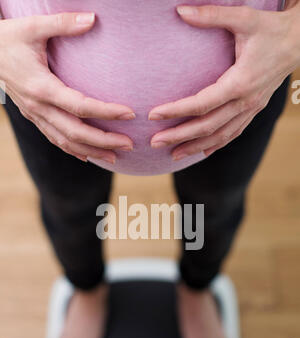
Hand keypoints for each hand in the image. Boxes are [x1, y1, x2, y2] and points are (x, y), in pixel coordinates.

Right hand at [0, 12, 134, 162]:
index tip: (129, 113)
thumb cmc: (10, 38)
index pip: (80, 106)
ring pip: (66, 142)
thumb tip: (92, 19)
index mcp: (42, 87)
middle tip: (129, 145)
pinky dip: (73, 150)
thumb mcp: (33, 26)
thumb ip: (63, 23)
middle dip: (104, 141)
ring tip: (115, 158)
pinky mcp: (34, 117)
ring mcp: (35, 115)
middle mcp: (39, 107)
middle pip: (76, 132)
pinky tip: (88, 156)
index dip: (106, 112)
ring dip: (92, 151)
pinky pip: (55, 139)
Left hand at [149, 3, 299, 159]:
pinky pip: (233, 133)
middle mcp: (246, 102)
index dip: (176, 111)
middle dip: (179, 136)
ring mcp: (251, 109)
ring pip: (220, 136)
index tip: (153, 115)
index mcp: (240, 82)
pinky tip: (201, 152)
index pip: (201, 103)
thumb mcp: (244, 18)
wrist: (299, 42)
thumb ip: (211, 16)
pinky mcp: (253, 111)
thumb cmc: (270, 29)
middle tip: (154, 142)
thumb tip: (180, 11)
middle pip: (207, 126)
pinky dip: (216, 144)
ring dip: (195, 147)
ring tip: (172, 155)